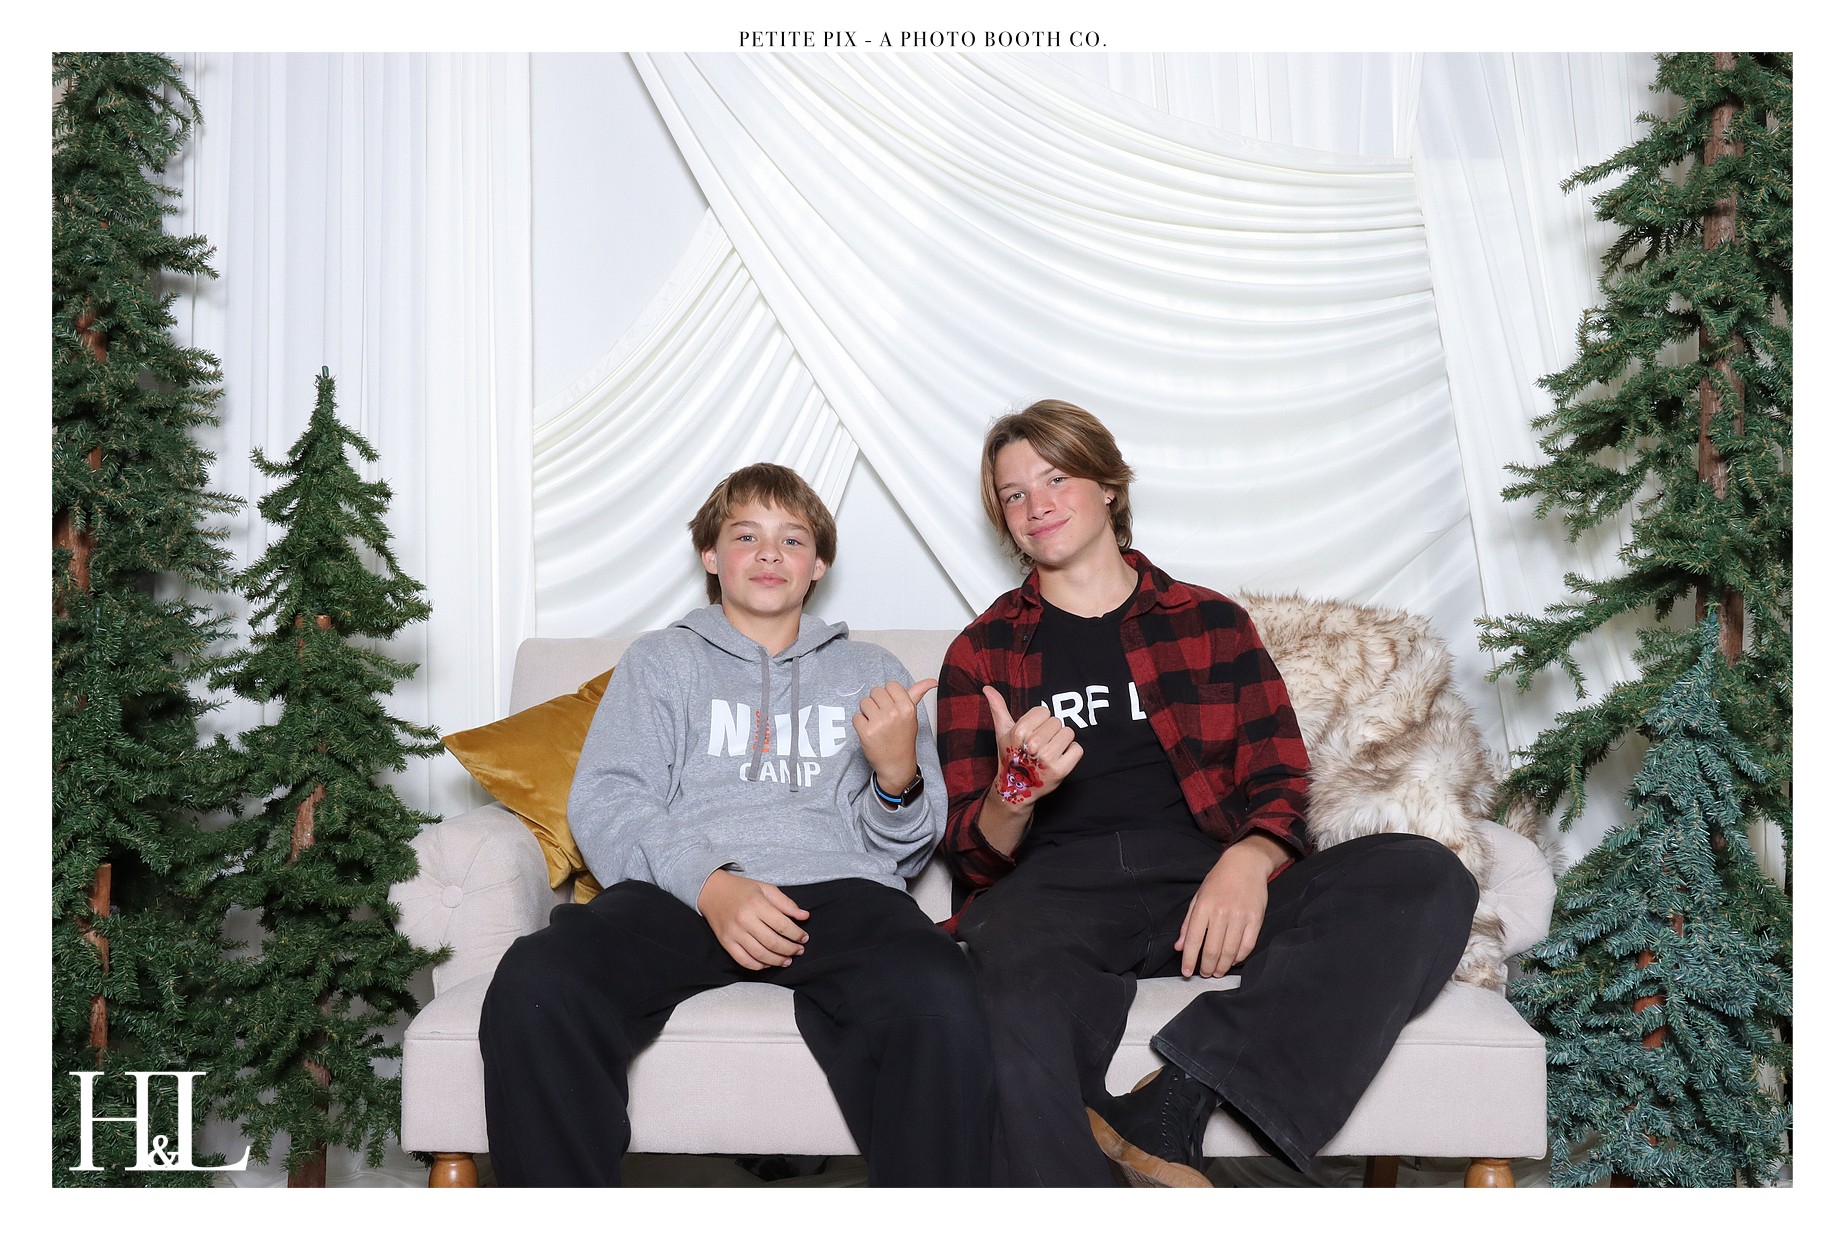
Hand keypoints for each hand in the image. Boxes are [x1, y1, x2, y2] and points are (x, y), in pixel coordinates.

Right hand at [696, 869, 809, 969]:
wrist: (711, 891)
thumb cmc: (741, 889)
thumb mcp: (765, 888)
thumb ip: (786, 903)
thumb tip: (805, 916)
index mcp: (756, 904)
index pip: (782, 925)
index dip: (796, 934)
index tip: (804, 938)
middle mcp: (744, 920)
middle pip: (772, 942)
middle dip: (790, 949)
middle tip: (799, 951)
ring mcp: (733, 933)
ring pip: (760, 954)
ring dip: (777, 960)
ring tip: (787, 960)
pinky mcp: (725, 942)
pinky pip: (743, 960)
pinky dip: (758, 966)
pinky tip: (768, 963)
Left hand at [853, 678, 936, 793]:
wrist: (896, 764)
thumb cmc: (903, 738)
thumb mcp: (913, 715)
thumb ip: (918, 694)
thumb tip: (933, 681)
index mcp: (907, 707)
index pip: (890, 685)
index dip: (888, 696)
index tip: (892, 706)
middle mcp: (894, 713)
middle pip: (875, 692)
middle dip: (877, 703)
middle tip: (883, 717)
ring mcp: (879, 723)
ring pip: (864, 702)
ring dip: (867, 712)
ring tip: (876, 724)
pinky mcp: (866, 732)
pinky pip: (856, 716)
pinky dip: (860, 724)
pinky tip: (870, 732)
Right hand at [982, 685, 1082, 807]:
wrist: (1016, 789)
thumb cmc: (1011, 756)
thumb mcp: (1002, 732)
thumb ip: (998, 708)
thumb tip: (987, 687)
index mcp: (1019, 732)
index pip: (1044, 711)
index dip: (1039, 722)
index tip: (1032, 734)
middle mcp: (1033, 744)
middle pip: (1057, 721)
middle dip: (1050, 732)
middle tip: (1040, 746)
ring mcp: (1047, 758)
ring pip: (1068, 733)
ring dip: (1062, 742)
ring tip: (1049, 752)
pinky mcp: (1060, 770)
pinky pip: (1077, 749)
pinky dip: (1071, 753)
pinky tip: (1059, 759)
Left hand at [1175, 835, 1286, 977]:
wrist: (1245, 864)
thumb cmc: (1218, 881)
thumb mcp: (1198, 897)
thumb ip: (1187, 923)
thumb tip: (1179, 946)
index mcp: (1204, 906)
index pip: (1192, 939)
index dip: (1188, 959)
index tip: (1186, 972)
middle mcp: (1221, 912)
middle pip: (1212, 949)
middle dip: (1206, 967)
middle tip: (1204, 974)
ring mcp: (1240, 916)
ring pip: (1230, 951)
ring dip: (1222, 967)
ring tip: (1217, 972)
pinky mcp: (1256, 919)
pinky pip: (1248, 946)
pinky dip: (1239, 958)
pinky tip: (1232, 961)